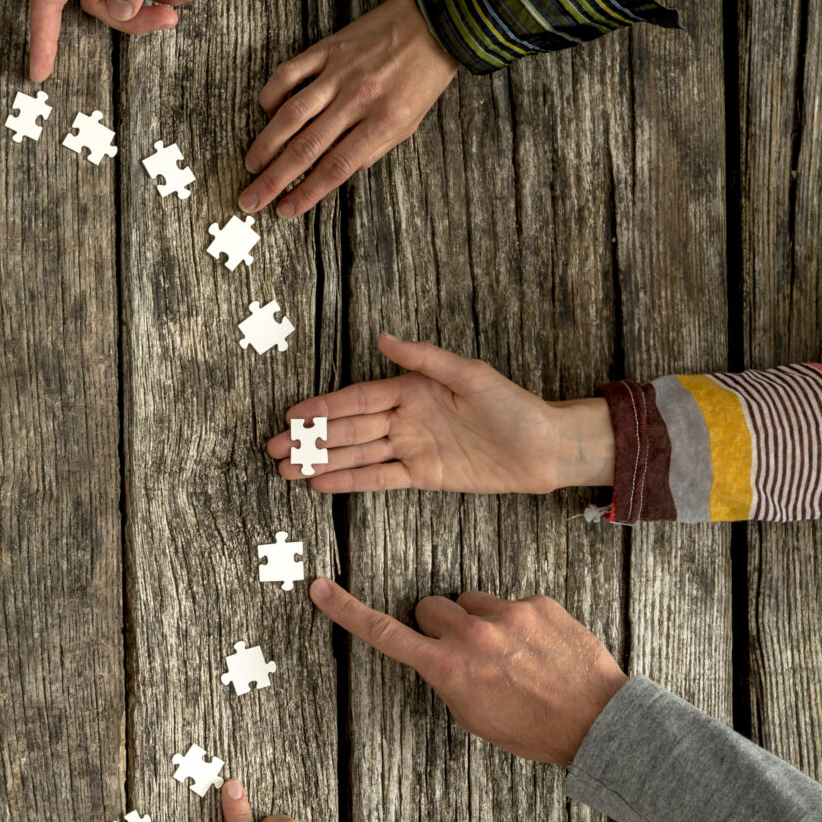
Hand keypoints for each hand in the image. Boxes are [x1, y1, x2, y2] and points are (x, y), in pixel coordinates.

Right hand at [239, 0, 459, 216]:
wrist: (435, 22)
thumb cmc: (423, 76)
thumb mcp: (410, 123)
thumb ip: (373, 149)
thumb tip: (334, 172)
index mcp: (383, 121)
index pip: (336, 167)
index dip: (306, 193)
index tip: (285, 210)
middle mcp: (358, 98)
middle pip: (307, 147)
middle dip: (274, 179)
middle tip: (250, 199)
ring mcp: (339, 72)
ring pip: (291, 114)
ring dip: (267, 143)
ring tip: (252, 164)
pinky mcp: (328, 48)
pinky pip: (289, 73)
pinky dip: (272, 94)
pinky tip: (266, 111)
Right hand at [270, 334, 612, 494]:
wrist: (546, 448)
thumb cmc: (515, 406)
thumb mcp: (472, 375)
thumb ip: (425, 358)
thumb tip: (385, 338)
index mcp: (413, 389)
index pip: (358, 399)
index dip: (324, 407)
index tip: (293, 415)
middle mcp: (407, 418)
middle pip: (349, 429)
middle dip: (311, 439)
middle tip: (275, 448)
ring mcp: (412, 448)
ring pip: (357, 455)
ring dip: (322, 462)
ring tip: (287, 469)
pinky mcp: (424, 476)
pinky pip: (380, 479)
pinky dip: (350, 481)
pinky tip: (323, 484)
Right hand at [311, 579, 627, 764]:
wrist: (596, 720)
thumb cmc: (534, 728)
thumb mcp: (474, 716)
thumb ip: (448, 679)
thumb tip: (443, 657)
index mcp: (448, 668)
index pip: (386, 633)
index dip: (349, 611)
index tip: (323, 590)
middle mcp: (472, 634)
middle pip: (429, 608)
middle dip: (439, 625)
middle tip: (465, 651)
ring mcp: (507, 614)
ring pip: (471, 602)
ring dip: (481, 621)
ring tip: (511, 653)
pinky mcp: (537, 603)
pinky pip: (512, 603)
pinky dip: (519, 623)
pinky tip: (539, 649)